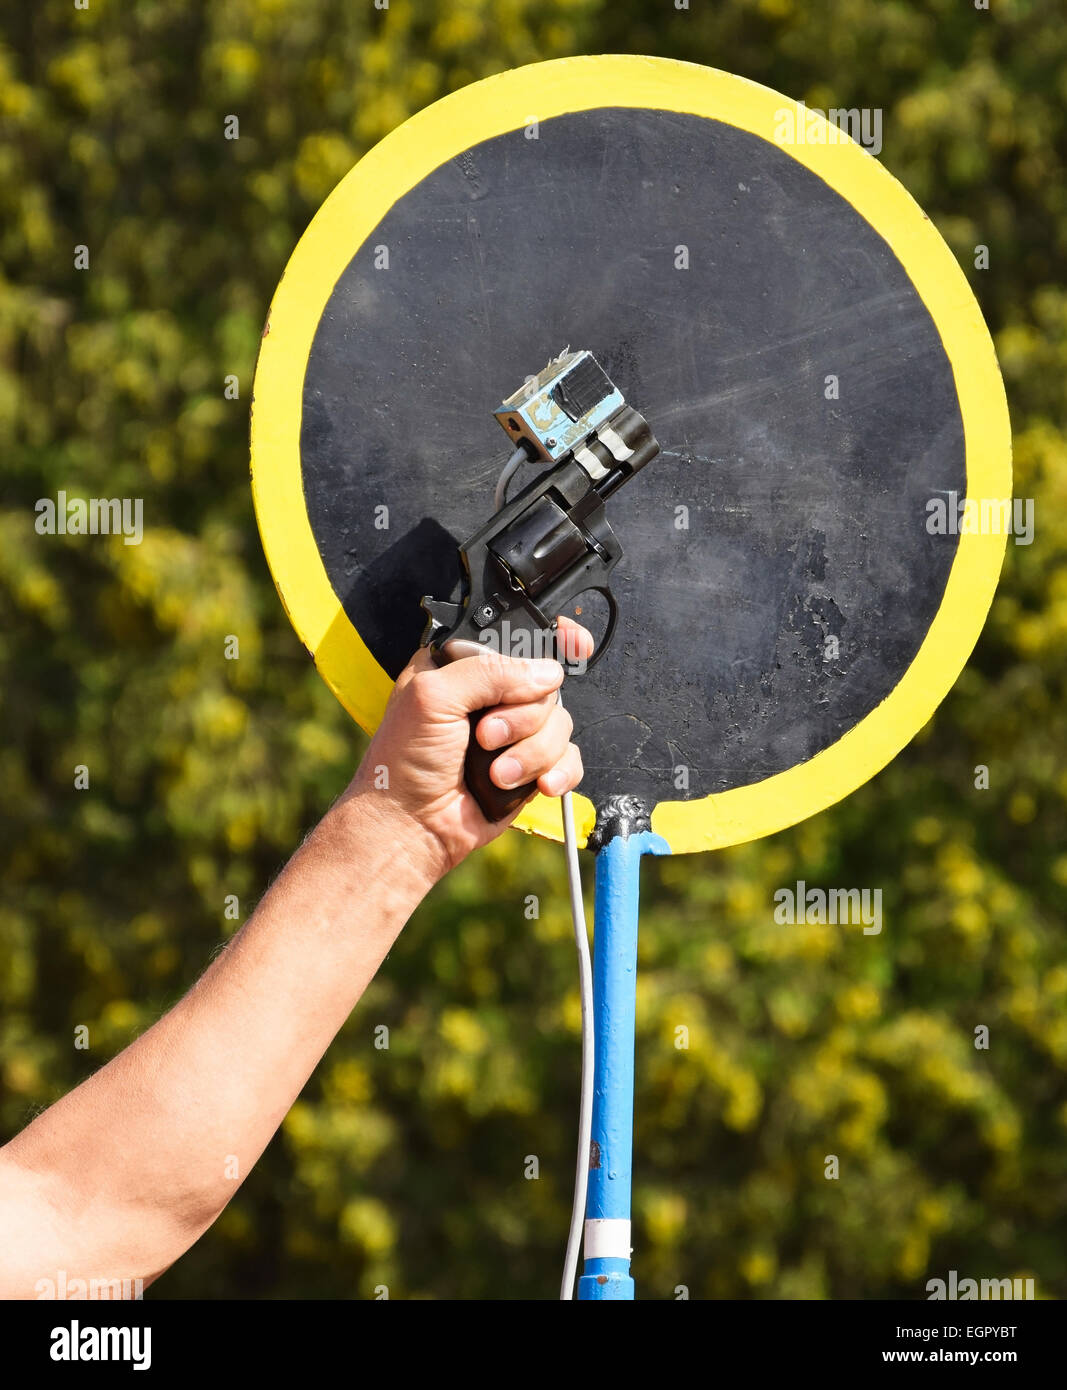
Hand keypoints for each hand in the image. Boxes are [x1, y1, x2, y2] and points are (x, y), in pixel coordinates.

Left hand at [341, 616, 592, 882]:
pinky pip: (569, 759)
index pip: (519, 637)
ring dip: (530, 753)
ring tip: (496, 772)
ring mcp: (514, 734)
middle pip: (547, 687)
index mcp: (465, 666)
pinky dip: (557, 772)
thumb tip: (546, 673)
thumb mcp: (432, 697)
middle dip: (522, 717)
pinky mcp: (531, 768)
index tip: (572, 642)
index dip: (551, 637)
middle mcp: (492, 696)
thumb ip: (488, 671)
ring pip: (561, 724)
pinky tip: (536, 785)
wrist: (412, 826)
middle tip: (484, 736)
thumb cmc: (404, 763)